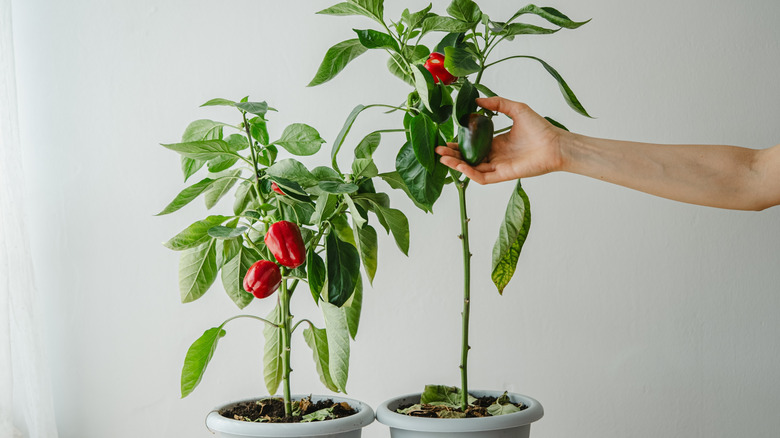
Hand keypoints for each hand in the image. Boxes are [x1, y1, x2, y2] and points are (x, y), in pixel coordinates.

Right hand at [436, 96, 564, 183]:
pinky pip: (483, 177)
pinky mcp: (503, 175)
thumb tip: (478, 99)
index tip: (446, 139)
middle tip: (438, 150)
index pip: (472, 145)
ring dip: (456, 165)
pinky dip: (470, 174)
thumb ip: (497, 103)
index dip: (458, 144)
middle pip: (468, 158)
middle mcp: (495, 155)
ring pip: (472, 169)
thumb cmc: (540, 128)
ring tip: (442, 158)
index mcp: (497, 142)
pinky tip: (460, 166)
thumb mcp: (516, 108)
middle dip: (452, 155)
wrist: (555, 143)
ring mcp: (498, 166)